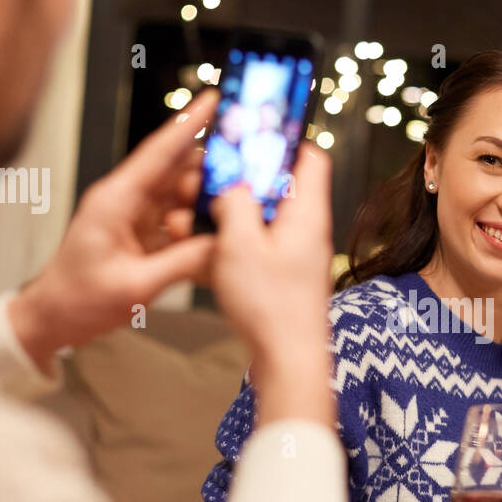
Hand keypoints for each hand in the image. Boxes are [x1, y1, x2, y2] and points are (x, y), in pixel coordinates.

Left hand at [8, 91, 220, 370]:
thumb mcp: (135, 286)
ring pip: (179, 193)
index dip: (188, 124)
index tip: (214, 99)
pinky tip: (215, 229)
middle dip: (209, 170)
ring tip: (230, 211)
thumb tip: (222, 244)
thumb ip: (181, 263)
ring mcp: (134, 215)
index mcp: (116, 200)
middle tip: (244, 174)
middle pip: (176, 170)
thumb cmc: (79, 300)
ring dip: (203, 201)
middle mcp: (126, 200)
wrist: (54, 318)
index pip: (159, 153)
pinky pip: (176, 216)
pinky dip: (196, 221)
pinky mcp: (141, 232)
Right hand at [210, 144, 335, 427]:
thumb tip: (232, 183)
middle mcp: (306, 232)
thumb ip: (236, 202)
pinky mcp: (283, 281)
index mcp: (306, 214)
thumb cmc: (271, 307)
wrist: (288, 363)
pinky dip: (231, 248)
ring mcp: (296, 257)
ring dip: (228, 218)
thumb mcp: (240, 243)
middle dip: (239, 183)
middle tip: (205, 183)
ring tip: (190, 220)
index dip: (281, 142)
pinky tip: (202, 254)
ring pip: (261, 222)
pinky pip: (256, 251)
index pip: (310, 158)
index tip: (247, 137)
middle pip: (278, 188)